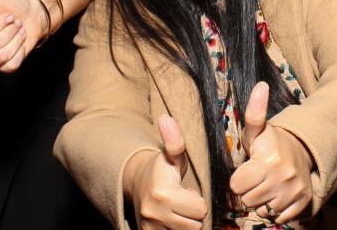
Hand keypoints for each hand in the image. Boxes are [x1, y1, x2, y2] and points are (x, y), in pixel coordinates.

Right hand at [0, 0, 41, 72]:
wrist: (32, 13)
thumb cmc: (9, 2)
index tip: (8, 14)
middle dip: (10, 30)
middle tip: (14, 21)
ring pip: (0, 56)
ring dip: (16, 39)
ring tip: (18, 29)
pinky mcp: (2, 65)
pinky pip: (10, 65)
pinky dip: (20, 51)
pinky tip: (20, 41)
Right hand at [127, 115, 206, 229]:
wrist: (136, 182)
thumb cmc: (160, 169)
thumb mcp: (171, 155)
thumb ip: (174, 141)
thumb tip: (166, 118)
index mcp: (163, 194)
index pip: (200, 209)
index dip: (198, 200)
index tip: (188, 192)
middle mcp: (154, 214)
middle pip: (195, 225)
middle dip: (193, 214)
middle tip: (184, 201)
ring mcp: (150, 228)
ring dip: (186, 223)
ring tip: (178, 210)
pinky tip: (172, 219)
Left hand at [230, 82, 312, 224]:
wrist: (303, 152)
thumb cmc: (272, 144)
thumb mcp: (258, 131)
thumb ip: (254, 112)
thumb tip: (260, 85)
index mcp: (268, 159)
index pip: (237, 186)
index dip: (238, 179)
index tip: (246, 170)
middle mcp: (283, 176)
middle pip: (247, 200)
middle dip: (249, 191)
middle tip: (257, 177)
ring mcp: (294, 191)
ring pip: (262, 211)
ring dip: (262, 201)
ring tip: (267, 186)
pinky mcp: (303, 202)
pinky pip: (278, 218)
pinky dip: (276, 210)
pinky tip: (278, 195)